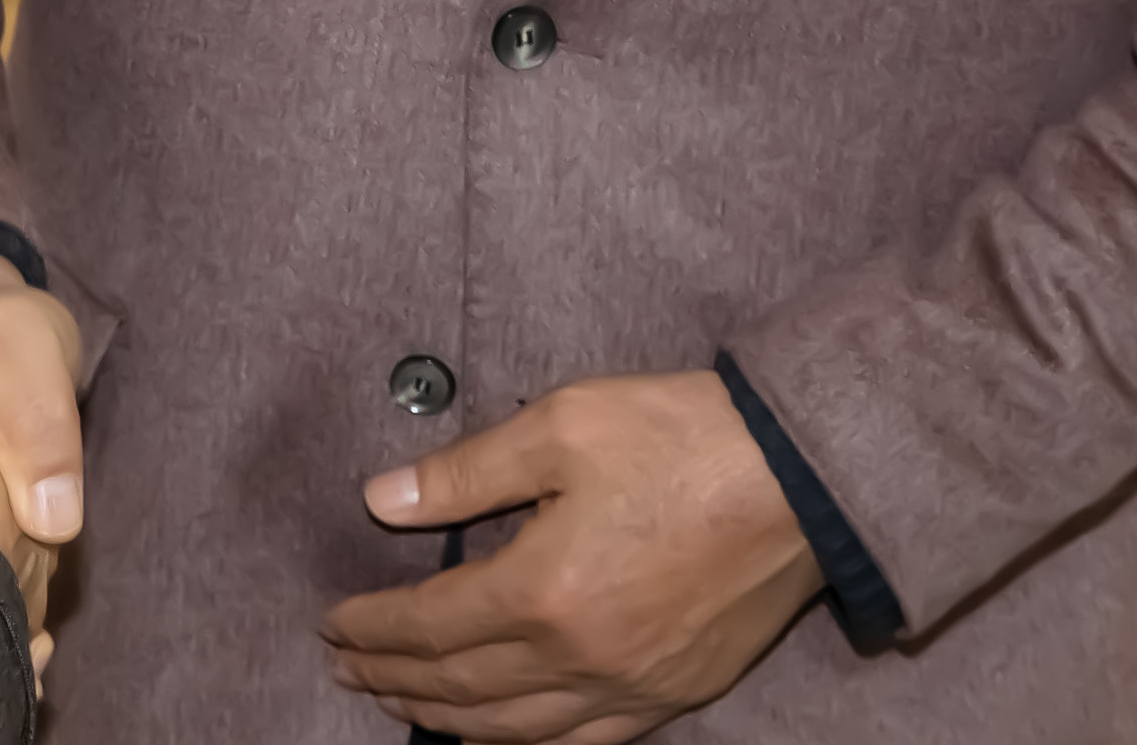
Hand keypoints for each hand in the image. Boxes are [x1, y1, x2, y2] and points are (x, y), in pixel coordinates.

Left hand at [318, 370, 823, 743]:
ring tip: (402, 705)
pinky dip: (522, 744)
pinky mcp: (671, 695)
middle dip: (392, 680)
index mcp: (543, 591)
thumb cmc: (684, 438)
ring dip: (444, 722)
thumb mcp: (562, 424)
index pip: (428, 627)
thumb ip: (465, 473)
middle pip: (459, 689)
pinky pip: (580, 744)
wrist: (803, 478)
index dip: (372, 628)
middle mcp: (578, 659)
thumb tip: (381, 499)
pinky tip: (500, 734)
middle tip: (347, 669)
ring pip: (512, 732)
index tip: (333, 622)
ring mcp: (628, 688)